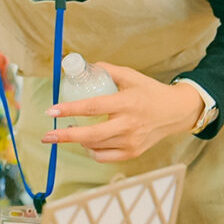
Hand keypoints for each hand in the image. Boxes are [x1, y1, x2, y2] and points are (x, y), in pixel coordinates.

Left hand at [40, 63, 203, 161]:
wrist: (176, 112)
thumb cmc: (149, 92)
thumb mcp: (130, 76)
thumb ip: (106, 70)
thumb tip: (81, 66)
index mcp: (127, 103)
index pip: (92, 107)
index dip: (69, 109)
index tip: (51, 110)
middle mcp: (129, 125)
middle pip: (91, 135)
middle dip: (65, 136)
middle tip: (46, 135)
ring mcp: (131, 142)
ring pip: (95, 147)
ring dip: (77, 140)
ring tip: (69, 131)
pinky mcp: (133, 153)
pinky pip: (104, 157)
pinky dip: (91, 150)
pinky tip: (87, 142)